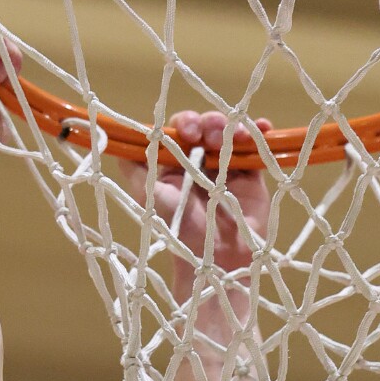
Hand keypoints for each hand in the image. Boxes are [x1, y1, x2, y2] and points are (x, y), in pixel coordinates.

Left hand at [137, 109, 272, 274]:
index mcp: (174, 163)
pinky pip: (255, 147)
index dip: (183, 124)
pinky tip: (264, 127)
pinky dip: (259, 132)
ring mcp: (225, 165)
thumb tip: (115, 138)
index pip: (177, 130)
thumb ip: (135, 168)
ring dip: (231, 126)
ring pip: (228, 131)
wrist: (216, 257)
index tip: (188, 133)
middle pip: (204, 126)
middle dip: (207, 123)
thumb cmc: (178, 228)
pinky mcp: (250, 173)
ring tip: (235, 136)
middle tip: (209, 137)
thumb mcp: (149, 196)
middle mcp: (199, 161)